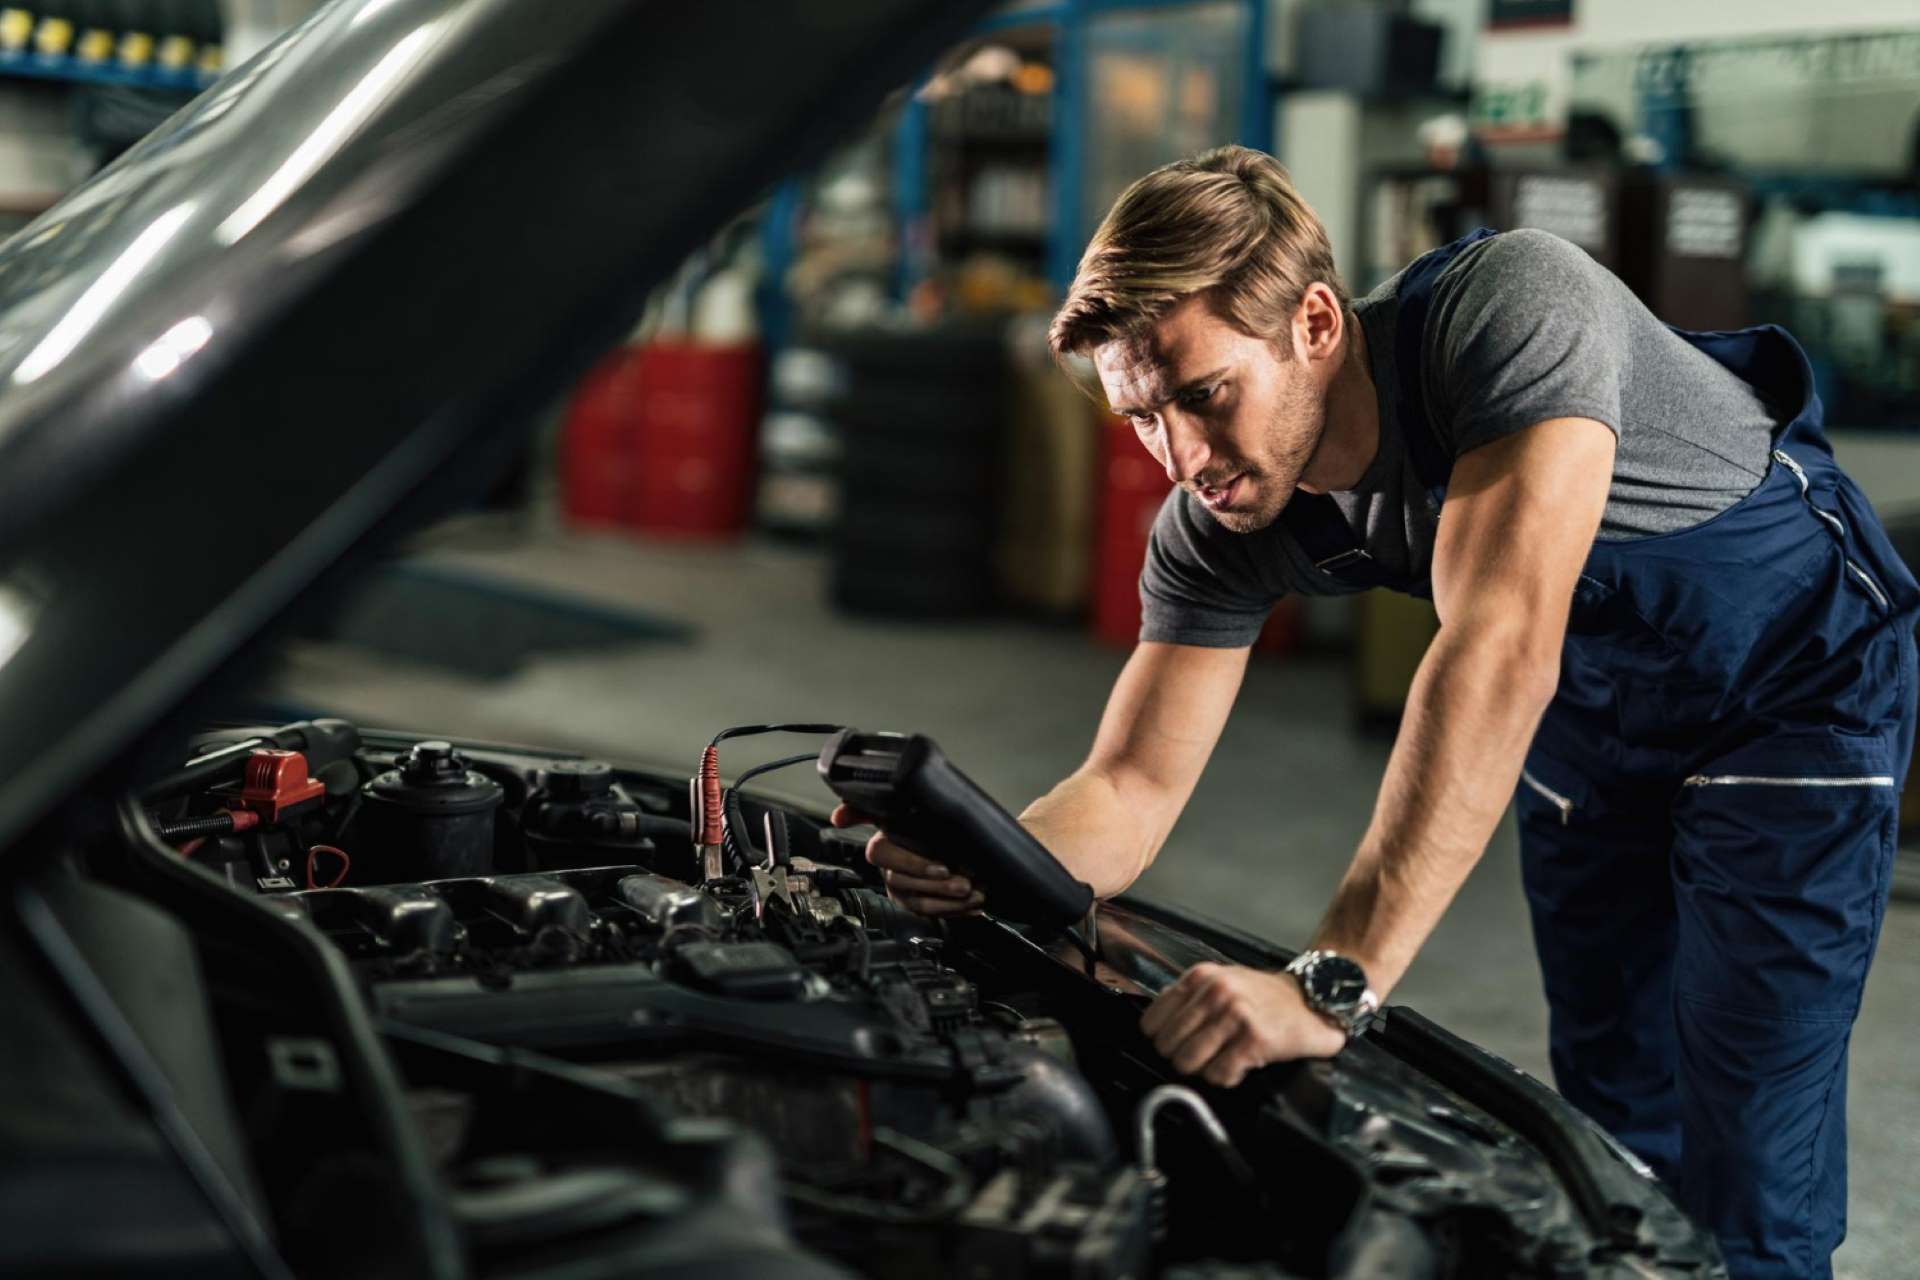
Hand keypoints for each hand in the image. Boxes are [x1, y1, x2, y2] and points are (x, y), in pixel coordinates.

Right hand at [829, 803, 984, 917]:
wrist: (933, 844)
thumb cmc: (913, 826)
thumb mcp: (894, 813)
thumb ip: (866, 809)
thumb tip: (838, 816)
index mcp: (881, 848)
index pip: (885, 857)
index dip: (914, 864)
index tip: (943, 867)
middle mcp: (889, 872)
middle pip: (908, 884)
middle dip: (939, 887)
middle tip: (965, 883)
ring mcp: (902, 892)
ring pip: (922, 903)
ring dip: (951, 903)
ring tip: (976, 896)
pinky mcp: (916, 906)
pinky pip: (934, 914)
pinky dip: (958, 912)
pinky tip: (975, 907)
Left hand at [1139, 963, 1346, 1086]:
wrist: (1311, 999)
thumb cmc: (1263, 996)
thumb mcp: (1221, 981)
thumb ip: (1189, 998)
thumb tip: (1156, 1027)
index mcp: (1200, 977)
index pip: (1152, 1021)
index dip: (1160, 1039)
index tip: (1174, 1044)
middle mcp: (1215, 992)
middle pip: (1167, 1045)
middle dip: (1180, 1057)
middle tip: (1199, 1057)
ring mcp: (1235, 1015)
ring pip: (1188, 1062)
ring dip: (1201, 1070)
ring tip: (1218, 1062)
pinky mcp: (1254, 1040)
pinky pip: (1219, 1074)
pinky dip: (1225, 1077)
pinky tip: (1237, 1066)